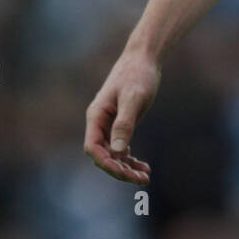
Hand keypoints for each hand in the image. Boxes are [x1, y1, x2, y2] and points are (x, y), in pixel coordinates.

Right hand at [84, 45, 159, 184]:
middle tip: (141, 180)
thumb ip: (124, 124)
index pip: (93, 148)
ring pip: (113, 154)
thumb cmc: (137, 75)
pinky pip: (121, 148)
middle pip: (103, 155)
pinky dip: (131, 159)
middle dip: (120, 170)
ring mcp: (109, 124)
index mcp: (96, 116)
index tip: (124, 173)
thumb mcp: (133, 99)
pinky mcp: (121, 124)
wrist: (144, 58)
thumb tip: (116, 151)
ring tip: (145, 177)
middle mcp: (100, 122)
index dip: (106, 163)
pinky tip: (144, 167)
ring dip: (126, 168)